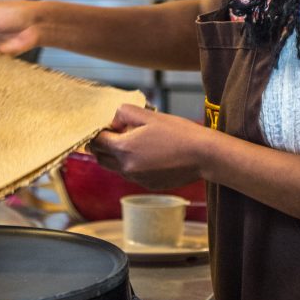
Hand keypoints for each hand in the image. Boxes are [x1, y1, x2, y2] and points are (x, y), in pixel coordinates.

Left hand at [88, 105, 207, 189]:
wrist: (203, 156)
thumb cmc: (178, 133)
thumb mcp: (149, 115)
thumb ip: (124, 114)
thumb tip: (112, 121)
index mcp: (124, 149)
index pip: (96, 142)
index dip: (97, 132)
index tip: (103, 126)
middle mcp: (126, 167)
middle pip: (100, 158)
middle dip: (101, 146)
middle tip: (112, 133)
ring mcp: (137, 179)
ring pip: (114, 167)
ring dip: (115, 156)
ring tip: (131, 142)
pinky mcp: (148, 185)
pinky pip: (130, 174)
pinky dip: (131, 164)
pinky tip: (147, 153)